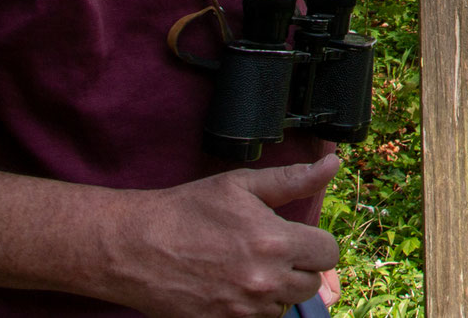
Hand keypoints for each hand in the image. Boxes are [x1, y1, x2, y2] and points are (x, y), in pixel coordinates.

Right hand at [104, 153, 341, 317]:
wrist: (135, 246)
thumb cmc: (187, 210)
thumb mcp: (241, 185)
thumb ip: (293, 179)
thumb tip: (332, 164)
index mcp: (275, 242)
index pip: (329, 253)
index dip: (315, 242)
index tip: (296, 236)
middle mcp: (264, 281)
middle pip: (311, 283)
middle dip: (297, 266)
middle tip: (269, 250)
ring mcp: (243, 309)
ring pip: (284, 306)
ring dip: (275, 290)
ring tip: (247, 267)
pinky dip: (251, 309)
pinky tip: (232, 287)